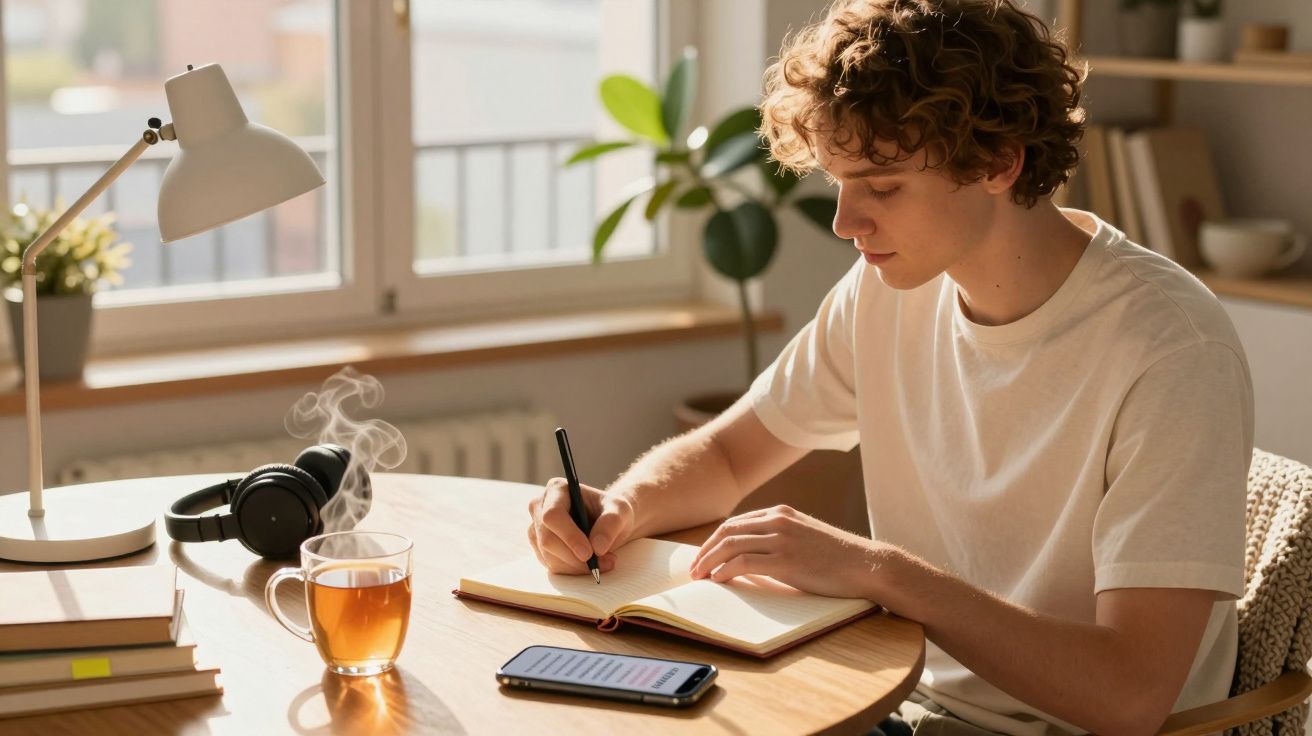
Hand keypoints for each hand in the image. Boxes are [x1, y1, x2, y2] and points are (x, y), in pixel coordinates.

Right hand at [527, 478, 637, 575]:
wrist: (609, 523)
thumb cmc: (612, 511)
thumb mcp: (620, 511)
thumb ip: (611, 523)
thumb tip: (597, 547)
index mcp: (557, 489)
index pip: (552, 515)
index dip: (569, 536)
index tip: (589, 553)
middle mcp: (540, 507)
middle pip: (547, 539)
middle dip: (575, 557)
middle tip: (603, 563)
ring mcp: (536, 529)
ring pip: (549, 556)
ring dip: (578, 566)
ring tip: (604, 561)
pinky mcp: (540, 548)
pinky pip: (553, 566)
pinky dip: (574, 570)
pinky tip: (591, 564)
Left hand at [688, 505, 877, 598]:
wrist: (866, 564)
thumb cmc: (837, 557)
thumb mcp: (804, 537)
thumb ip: (779, 539)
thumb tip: (752, 558)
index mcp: (780, 513)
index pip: (735, 523)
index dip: (714, 541)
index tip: (703, 557)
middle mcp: (777, 520)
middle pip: (727, 531)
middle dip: (705, 550)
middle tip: (694, 569)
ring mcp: (781, 538)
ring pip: (730, 545)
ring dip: (709, 562)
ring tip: (699, 577)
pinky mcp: (785, 560)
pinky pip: (743, 562)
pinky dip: (725, 571)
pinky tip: (718, 580)